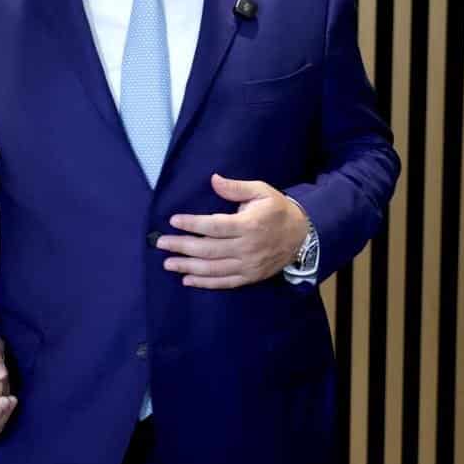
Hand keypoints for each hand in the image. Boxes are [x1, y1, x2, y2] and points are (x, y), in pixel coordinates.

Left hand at [156, 174, 309, 288]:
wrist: (303, 235)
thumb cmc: (278, 209)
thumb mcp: (261, 191)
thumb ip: (236, 187)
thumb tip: (214, 180)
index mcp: (248, 224)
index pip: (214, 226)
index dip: (192, 224)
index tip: (173, 221)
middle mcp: (247, 247)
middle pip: (209, 249)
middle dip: (182, 246)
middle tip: (161, 243)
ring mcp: (248, 265)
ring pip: (213, 268)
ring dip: (188, 266)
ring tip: (168, 263)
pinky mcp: (250, 277)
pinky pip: (224, 282)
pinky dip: (205, 283)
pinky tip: (187, 279)